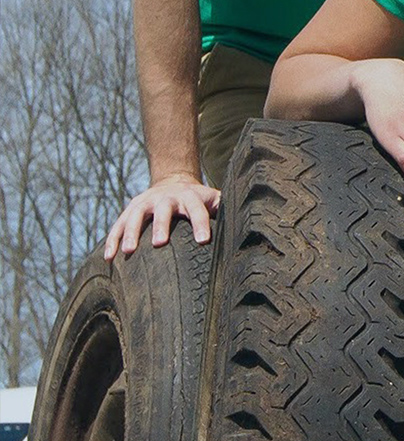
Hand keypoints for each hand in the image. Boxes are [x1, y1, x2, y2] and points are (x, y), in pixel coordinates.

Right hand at [103, 173, 221, 259]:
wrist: (172, 183)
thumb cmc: (200, 200)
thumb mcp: (215, 200)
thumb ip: (228, 209)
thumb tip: (257, 222)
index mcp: (191, 198)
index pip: (198, 210)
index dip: (201, 224)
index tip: (203, 241)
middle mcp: (166, 199)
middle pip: (163, 211)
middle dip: (162, 226)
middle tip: (160, 243)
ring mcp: (145, 203)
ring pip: (136, 217)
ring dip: (132, 233)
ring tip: (129, 252)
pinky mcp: (130, 211)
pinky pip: (119, 226)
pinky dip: (113, 240)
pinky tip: (109, 258)